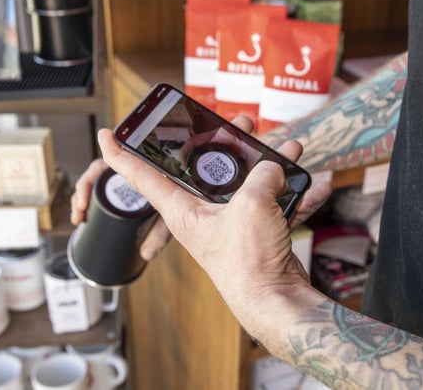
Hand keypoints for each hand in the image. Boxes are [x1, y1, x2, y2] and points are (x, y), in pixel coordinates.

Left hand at [98, 127, 331, 334]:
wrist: (278, 301)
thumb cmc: (249, 262)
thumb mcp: (252, 204)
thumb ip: (262, 173)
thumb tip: (275, 167)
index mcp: (184, 210)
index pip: (142, 177)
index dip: (121, 153)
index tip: (106, 135)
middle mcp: (204, 215)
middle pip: (209, 168)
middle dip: (229, 143)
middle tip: (240, 122)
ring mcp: (232, 224)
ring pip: (250, 182)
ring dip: (275, 165)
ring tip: (292, 148)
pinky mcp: (258, 233)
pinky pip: (276, 204)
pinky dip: (296, 195)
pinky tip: (316, 187)